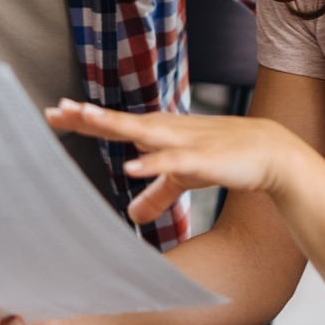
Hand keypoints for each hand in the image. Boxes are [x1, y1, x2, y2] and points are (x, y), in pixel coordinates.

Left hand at [45, 99, 319, 223]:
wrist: (270, 154)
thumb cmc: (223, 158)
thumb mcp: (183, 178)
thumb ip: (157, 193)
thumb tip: (132, 214)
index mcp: (159, 133)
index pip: (115, 124)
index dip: (86, 119)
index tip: (54, 114)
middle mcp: (167, 131)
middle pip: (120, 122)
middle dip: (88, 116)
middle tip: (56, 109)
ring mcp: (184, 141)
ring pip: (142, 131)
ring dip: (113, 124)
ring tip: (84, 117)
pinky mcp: (202, 158)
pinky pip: (173, 161)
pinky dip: (152, 164)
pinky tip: (132, 167)